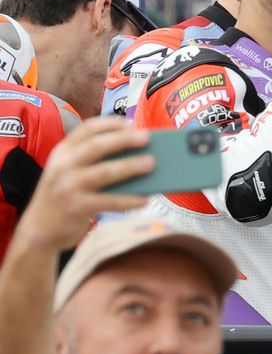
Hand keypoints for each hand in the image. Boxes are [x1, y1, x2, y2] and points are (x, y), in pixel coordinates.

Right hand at [14, 118, 153, 252]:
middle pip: (96, 146)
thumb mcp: (67, 173)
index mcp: (61, 153)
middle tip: (146, 138)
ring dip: (131, 166)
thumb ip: (91, 161)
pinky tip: (144, 199)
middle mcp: (63, 166)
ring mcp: (68, 187)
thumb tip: (134, 153)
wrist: (39, 231)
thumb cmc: (63, 197)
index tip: (130, 123)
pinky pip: (109, 200)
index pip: (85, 130)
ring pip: (104, 172)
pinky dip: (129, 199)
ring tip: (151, 163)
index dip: (109, 124)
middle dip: (123, 139)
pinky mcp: (76, 207)